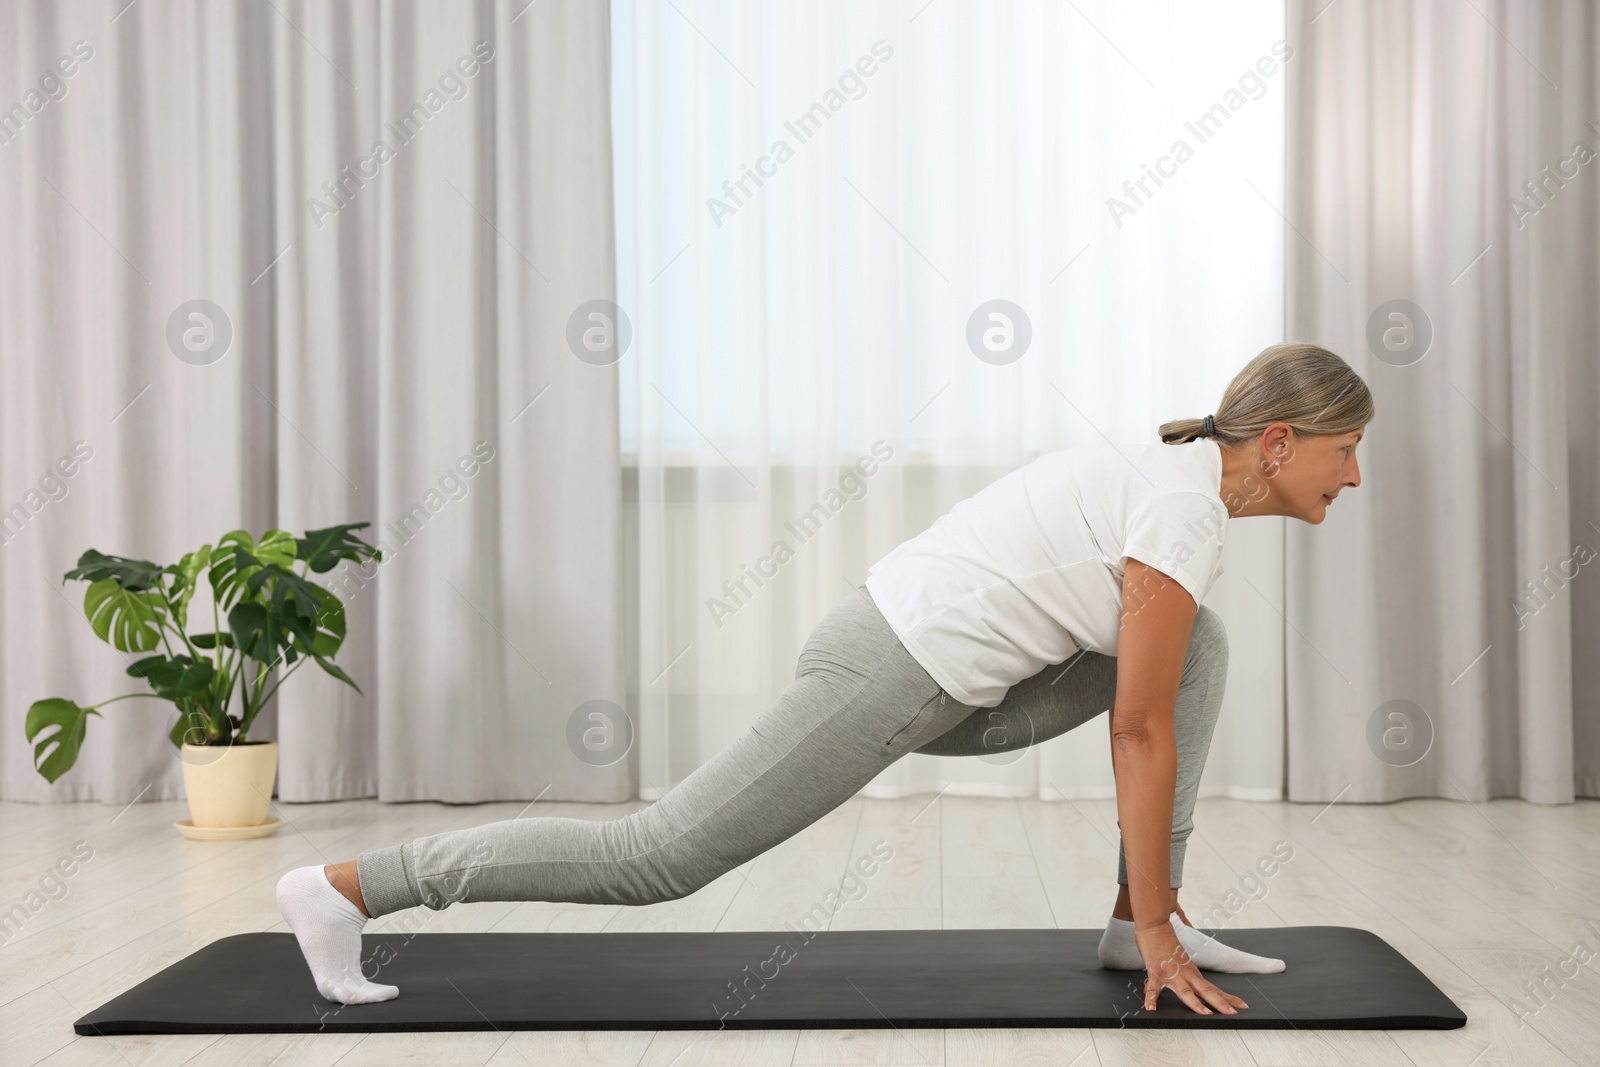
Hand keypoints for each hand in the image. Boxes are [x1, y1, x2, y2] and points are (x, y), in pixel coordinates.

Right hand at [1133, 921, 1249, 1015]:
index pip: (1213, 988)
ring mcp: (1171, 973)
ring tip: (1205, 1013)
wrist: (1155, 924)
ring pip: (1185, 991)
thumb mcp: (1178, 959)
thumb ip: (1179, 972)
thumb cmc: (1165, 940)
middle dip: (1220, 1003)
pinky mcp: (1156, 972)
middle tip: (1233, 1013)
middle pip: (1205, 991)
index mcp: (1192, 973)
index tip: (1241, 1005)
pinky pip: (1153, 987)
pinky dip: (1151, 998)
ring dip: (1195, 1003)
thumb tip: (1182, 979)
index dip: (1227, 998)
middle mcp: (1185, 974)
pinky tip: (1151, 1008)